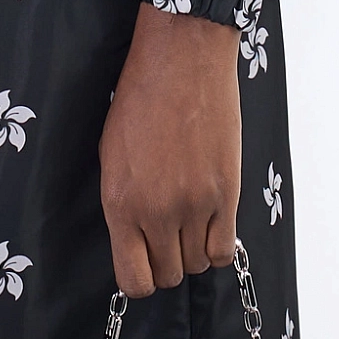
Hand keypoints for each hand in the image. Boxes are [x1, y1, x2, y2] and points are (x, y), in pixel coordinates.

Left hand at [99, 0, 241, 296]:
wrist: (182, 58)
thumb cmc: (141, 97)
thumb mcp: (111, 152)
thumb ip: (122, 202)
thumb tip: (133, 238)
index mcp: (120, 202)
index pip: (133, 280)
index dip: (139, 275)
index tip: (143, 260)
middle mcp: (157, 212)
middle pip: (168, 275)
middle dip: (166, 260)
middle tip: (167, 232)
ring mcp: (195, 205)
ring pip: (197, 265)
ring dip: (192, 249)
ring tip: (188, 218)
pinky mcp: (227, 194)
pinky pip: (224, 250)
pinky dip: (217, 242)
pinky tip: (211, 221)